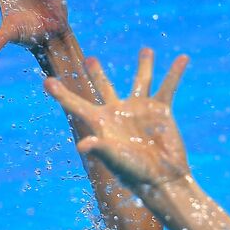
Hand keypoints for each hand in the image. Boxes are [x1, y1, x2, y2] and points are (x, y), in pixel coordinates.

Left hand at [45, 49, 190, 193]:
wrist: (161, 179)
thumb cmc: (134, 172)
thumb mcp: (114, 158)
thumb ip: (99, 148)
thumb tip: (82, 145)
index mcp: (101, 123)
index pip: (76, 104)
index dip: (61, 94)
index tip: (46, 82)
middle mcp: (118, 113)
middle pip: (104, 87)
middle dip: (97, 73)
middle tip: (88, 58)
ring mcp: (140, 110)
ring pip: (141, 81)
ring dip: (145, 65)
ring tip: (147, 50)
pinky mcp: (160, 111)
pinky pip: (168, 87)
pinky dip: (175, 73)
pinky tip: (183, 58)